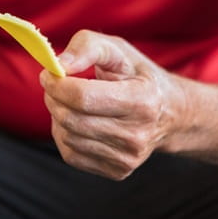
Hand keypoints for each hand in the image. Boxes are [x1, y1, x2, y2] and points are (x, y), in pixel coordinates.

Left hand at [40, 30, 185, 179]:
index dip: (57, 84)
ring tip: (70, 103)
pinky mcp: (118, 171)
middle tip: (54, 86)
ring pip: (68, 138)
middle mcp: (137, 134)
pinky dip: (65, 135)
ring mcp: (128, 157)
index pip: (84, 97)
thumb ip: (86, 47)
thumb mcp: (117, 49)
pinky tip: (77, 122)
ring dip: (58, 117)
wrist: (168, 111)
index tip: (48, 74)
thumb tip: (58, 66)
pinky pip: (72, 155)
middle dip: (53, 99)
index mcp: (142, 100)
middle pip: (72, 119)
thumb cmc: (137, 75)